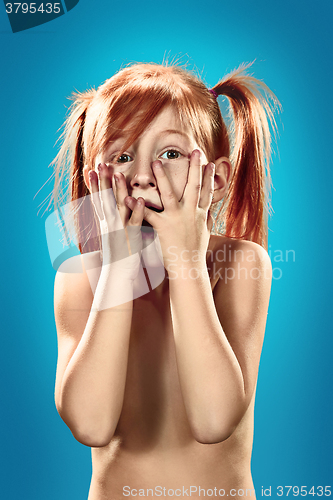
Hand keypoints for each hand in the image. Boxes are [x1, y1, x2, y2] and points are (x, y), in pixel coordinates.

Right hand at [89, 164, 143, 276]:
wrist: (117, 277)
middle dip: (102, 181)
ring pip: (119, 207)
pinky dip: (137, 211)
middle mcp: (110, 225)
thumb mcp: (114, 236)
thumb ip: (115, 223)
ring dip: (118, 191)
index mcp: (106, 223)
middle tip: (100, 163)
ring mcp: (120, 231)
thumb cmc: (118, 257)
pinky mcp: (131, 239)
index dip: (94, 184)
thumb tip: (114, 213)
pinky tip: (140, 200)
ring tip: (118, 174)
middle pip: (105, 199)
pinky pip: (135, 223)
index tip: (90, 169)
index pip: (98, 200)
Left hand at [125, 150, 214, 271]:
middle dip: (195, 168)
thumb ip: (206, 221)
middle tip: (195, 151)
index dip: (209, 177)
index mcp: (200, 215)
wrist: (188, 269)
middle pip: (194, 186)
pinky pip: (148, 214)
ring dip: (162, 177)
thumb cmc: (195, 254)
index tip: (210, 162)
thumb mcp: (205, 235)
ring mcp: (176, 219)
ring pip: (169, 193)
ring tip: (155, 162)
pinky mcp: (163, 228)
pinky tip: (129, 197)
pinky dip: (137, 206)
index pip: (206, 192)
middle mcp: (190, 213)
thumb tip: (211, 212)